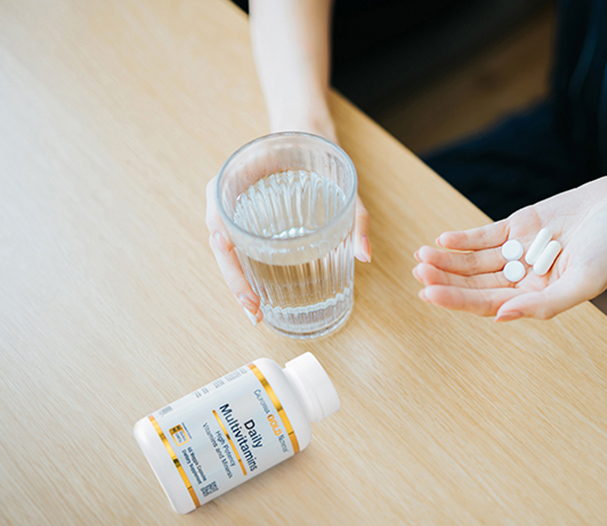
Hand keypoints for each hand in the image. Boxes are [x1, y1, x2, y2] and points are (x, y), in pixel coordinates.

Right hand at [205, 123, 371, 324]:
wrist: (304, 124)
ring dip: (236, 280)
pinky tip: (258, 292)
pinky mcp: (244, 213)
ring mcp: (232, 204)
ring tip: (256, 311)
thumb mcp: (340, 180)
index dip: (232, 271)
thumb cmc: (315, 148)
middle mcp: (226, 194)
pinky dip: (243, 267)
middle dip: (235, 284)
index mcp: (233, 180)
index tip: (251, 299)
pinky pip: (237, 242)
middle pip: (220, 248)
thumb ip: (355, 216)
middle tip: (255, 313)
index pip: (220, 232)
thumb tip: (365, 256)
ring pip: (226, 250)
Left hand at [412, 176, 606, 320]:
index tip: (428, 293)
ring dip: (449, 260)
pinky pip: (486, 236)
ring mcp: (520, 252)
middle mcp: (525, 278)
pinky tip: (443, 240)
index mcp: (538, 297)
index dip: (457, 300)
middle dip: (446, 279)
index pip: (488, 304)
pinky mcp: (519, 226)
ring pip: (476, 261)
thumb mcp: (584, 282)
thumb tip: (500, 317)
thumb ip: (545, 305)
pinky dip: (464, 239)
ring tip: (422, 257)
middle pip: (476, 283)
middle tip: (419, 273)